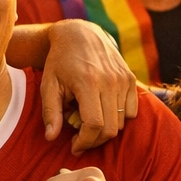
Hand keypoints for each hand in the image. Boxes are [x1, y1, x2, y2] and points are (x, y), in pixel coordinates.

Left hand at [41, 19, 139, 150]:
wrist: (79, 34)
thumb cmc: (60, 61)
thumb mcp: (49, 84)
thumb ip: (50, 112)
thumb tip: (51, 138)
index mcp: (88, 82)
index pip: (94, 125)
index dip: (85, 141)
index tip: (74, 147)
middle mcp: (110, 81)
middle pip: (110, 128)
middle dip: (94, 141)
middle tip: (80, 140)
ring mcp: (123, 79)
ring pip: (121, 122)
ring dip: (105, 131)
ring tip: (88, 123)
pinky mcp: (130, 78)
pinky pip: (131, 111)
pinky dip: (119, 119)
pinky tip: (102, 113)